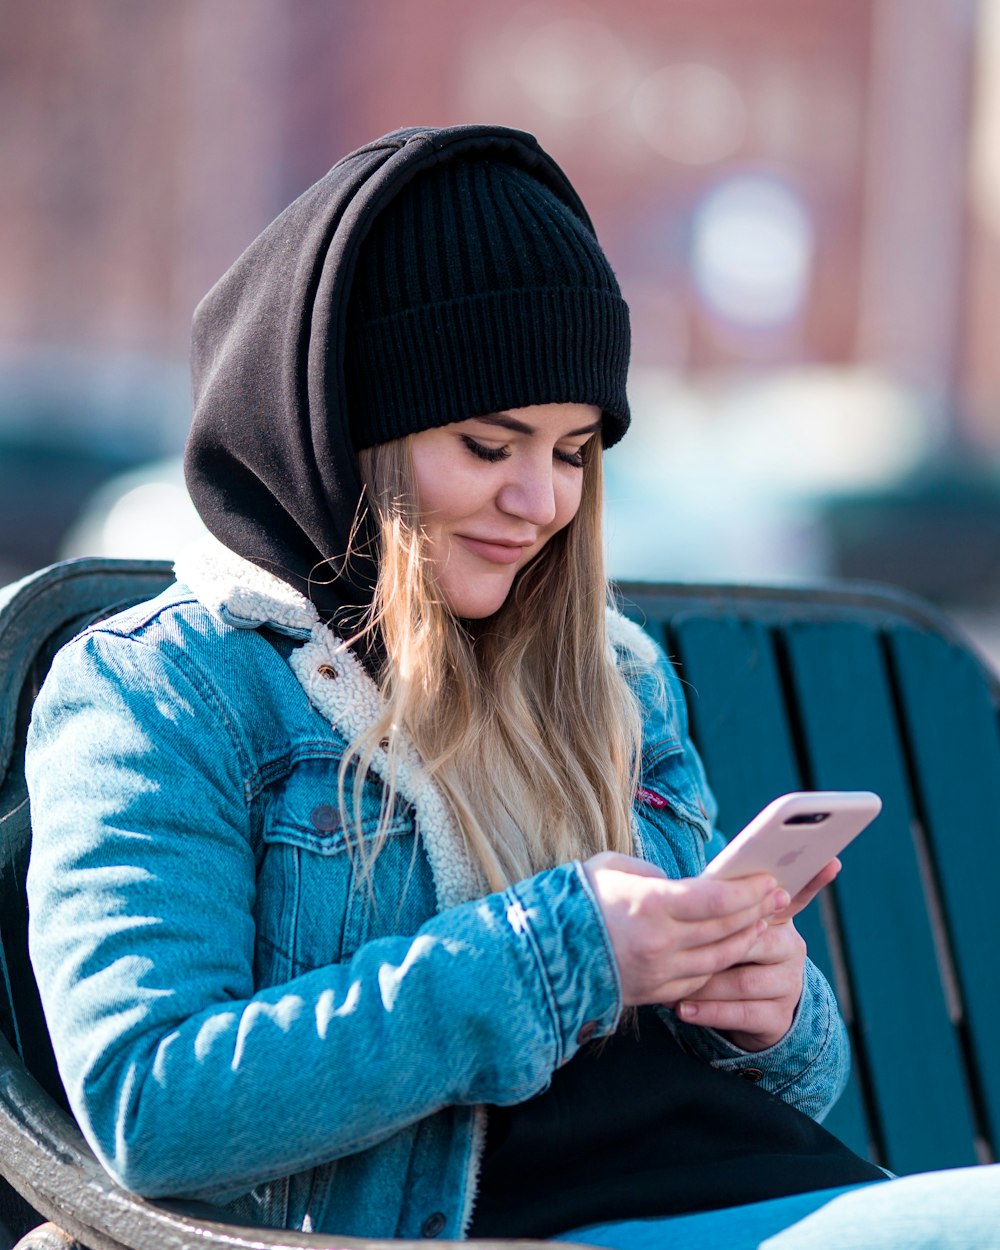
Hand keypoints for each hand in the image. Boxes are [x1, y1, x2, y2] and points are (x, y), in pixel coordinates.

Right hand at [582, 852, 789, 1008]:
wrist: (539, 955)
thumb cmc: (573, 902)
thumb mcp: (609, 868)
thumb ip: (649, 872)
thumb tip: (677, 883)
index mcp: (650, 904)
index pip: (717, 898)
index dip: (748, 890)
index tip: (767, 879)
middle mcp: (660, 942)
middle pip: (725, 928)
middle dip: (758, 911)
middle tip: (779, 897)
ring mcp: (657, 973)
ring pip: (718, 958)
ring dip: (745, 939)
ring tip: (763, 922)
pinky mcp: (652, 994)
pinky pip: (698, 981)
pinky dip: (719, 965)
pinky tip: (729, 951)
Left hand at [674, 858, 841, 1049]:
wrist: (748, 1013)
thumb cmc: (729, 957)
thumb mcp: (728, 929)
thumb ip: (723, 907)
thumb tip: (703, 882)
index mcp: (777, 919)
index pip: (795, 895)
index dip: (813, 880)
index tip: (830, 861)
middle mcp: (790, 948)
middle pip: (756, 940)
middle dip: (718, 945)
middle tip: (682, 946)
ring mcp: (788, 984)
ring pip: (744, 981)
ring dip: (705, 985)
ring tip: (674, 985)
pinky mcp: (777, 1017)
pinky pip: (741, 1014)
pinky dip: (708, 1011)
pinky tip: (684, 1009)